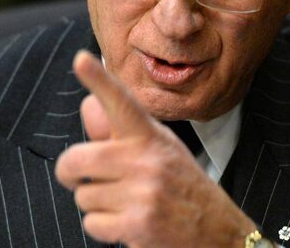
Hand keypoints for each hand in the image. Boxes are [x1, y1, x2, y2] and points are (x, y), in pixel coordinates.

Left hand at [55, 50, 256, 247]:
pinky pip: (92, 223)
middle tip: (82, 177)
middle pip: (76, 159)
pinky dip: (105, 228)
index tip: (81, 59)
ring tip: (127, 203)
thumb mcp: (159, 150)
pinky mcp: (139, 223)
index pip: (121, 102)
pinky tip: (130, 223)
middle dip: (71, 173)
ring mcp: (144, 191)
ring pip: (82, 195)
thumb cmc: (181, 186)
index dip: (99, 79)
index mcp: (151, 136)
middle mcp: (147, 158)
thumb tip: (86, 104)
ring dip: (96, 204)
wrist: (218, 232)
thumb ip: (118, 132)